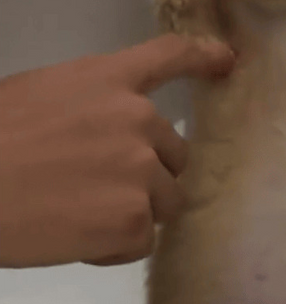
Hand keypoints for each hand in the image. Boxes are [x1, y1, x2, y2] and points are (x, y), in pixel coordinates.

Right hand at [0, 35, 233, 267]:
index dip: (203, 57)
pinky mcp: (135, 219)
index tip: (228, 60)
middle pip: (174, 155)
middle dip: (146, 175)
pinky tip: (74, 238)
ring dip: (133, 213)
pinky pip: (143, 241)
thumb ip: (90, 107)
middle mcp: (137, 120)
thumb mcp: (38, 97)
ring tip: (78, 215)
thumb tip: (109, 135)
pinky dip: (114, 247)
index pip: (168, 56)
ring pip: (165, 202)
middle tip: (94, 188)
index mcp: (107, 81)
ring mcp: (141, 170)